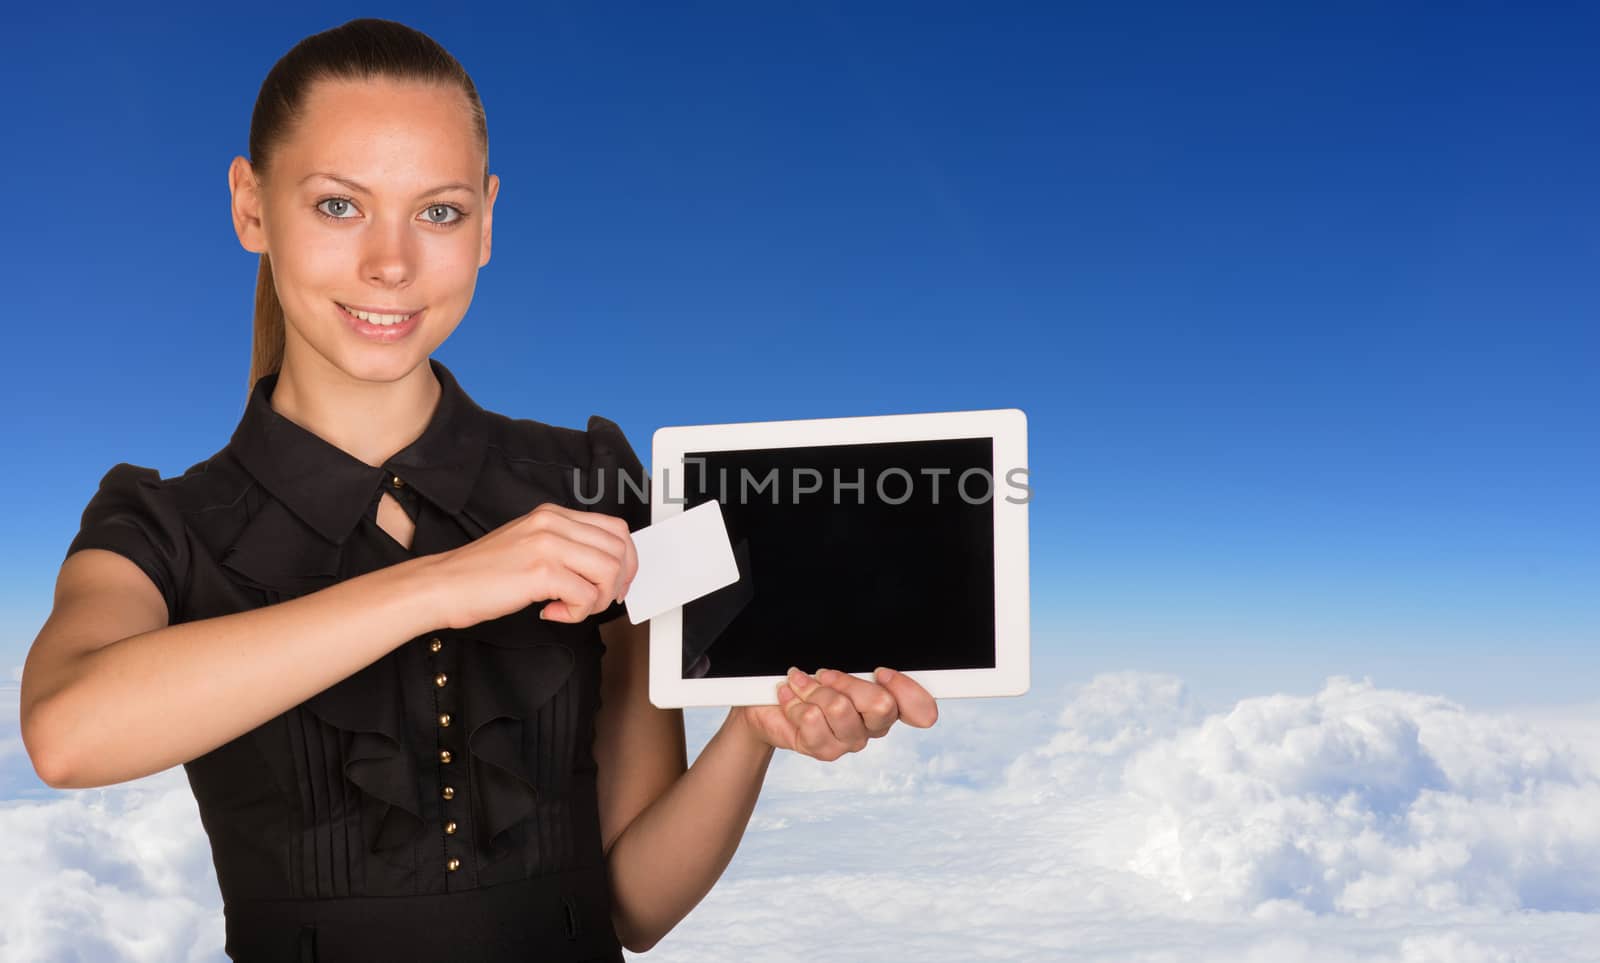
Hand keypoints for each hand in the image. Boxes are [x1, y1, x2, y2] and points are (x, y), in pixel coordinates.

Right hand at [429, 502, 637, 629]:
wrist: (442, 585)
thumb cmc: (481, 574)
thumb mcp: (529, 545)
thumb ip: (565, 548)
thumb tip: (604, 568)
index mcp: (553, 514)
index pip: (616, 528)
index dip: (627, 560)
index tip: (616, 583)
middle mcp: (553, 523)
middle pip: (619, 550)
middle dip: (617, 583)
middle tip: (596, 601)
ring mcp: (547, 544)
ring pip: (609, 571)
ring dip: (598, 599)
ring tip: (572, 608)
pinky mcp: (541, 571)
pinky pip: (586, 596)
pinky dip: (577, 613)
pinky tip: (552, 612)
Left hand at [733, 666, 937, 758]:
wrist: (767, 704)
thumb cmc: (807, 680)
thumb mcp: (835, 668)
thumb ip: (859, 668)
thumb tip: (875, 668)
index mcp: (887, 703)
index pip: (921, 709)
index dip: (906, 690)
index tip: (880, 672)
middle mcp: (874, 727)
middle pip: (881, 705)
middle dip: (847, 682)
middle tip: (824, 675)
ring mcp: (850, 741)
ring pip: (840, 708)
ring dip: (813, 689)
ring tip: (800, 684)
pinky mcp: (824, 751)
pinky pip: (812, 720)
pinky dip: (795, 702)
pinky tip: (789, 698)